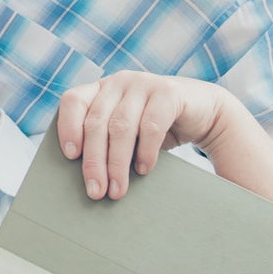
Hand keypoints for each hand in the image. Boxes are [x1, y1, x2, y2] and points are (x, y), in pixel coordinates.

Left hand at [57, 71, 228, 199]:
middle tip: (96, 192)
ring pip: (121, 127)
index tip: (70, 156)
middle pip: (96, 122)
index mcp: (101, 89)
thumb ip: (106, 143)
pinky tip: (144, 170)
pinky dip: (145, 152)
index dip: (68, 127)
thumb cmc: (156, 129)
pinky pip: (151, 125)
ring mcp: (143, 83)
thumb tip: (87, 180)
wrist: (204, 114)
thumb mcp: (127, 133)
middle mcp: (119, 82)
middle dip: (94, 161)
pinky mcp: (169, 92)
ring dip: (117, 163)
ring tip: (117, 190)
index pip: (73, 101)